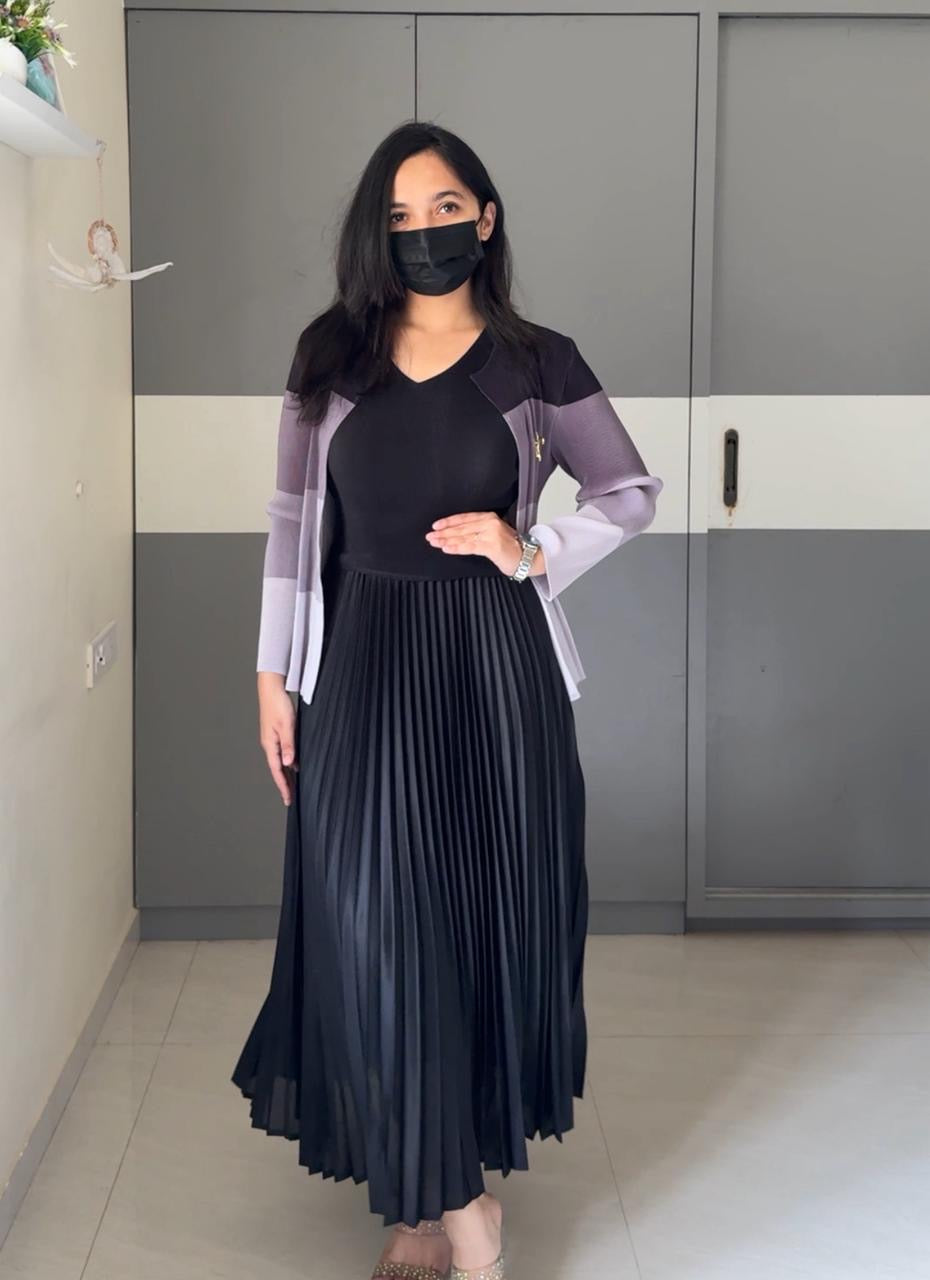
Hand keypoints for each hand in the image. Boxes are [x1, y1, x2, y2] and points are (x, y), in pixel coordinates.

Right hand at [257, 672, 296, 804]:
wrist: (271, 688)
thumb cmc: (278, 704)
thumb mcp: (286, 725)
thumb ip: (288, 745)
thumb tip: (289, 764)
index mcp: (270, 745)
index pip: (277, 771)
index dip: (283, 786)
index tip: (288, 799)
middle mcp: (269, 744)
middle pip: (277, 769)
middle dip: (284, 784)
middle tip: (290, 798)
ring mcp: (272, 739)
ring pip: (280, 762)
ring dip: (287, 774)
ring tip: (293, 786)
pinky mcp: (276, 734)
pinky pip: (282, 753)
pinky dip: (289, 762)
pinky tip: (296, 765)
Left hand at [425, 511, 525, 575]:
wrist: (527, 558)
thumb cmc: (510, 548)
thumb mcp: (493, 534)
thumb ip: (477, 532)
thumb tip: (455, 535)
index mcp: (489, 517)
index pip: (464, 518)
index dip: (448, 522)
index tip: (436, 526)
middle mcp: (489, 523)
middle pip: (461, 527)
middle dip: (443, 532)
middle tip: (430, 536)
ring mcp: (491, 533)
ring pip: (463, 536)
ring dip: (446, 540)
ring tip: (435, 543)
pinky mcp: (492, 545)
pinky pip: (470, 546)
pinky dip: (457, 547)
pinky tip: (447, 548)